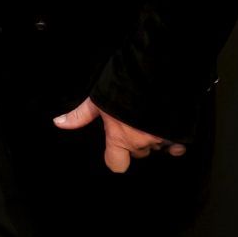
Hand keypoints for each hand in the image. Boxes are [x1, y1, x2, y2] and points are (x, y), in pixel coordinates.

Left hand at [54, 98, 185, 173]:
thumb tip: (59, 123)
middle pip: (137, 153)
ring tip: (148, 119)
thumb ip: (80, 115)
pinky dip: (173, 141)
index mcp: (119, 137)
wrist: (157, 72)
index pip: (116, 164)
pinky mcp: (178, 133)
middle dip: (135, 142)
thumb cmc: (124, 85)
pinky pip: (177, 147)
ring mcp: (161, 138)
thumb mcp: (98, 99)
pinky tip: (167, 128)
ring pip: (155, 147)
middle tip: (132, 123)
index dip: (116, 158)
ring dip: (152, 138)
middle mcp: (141, 141)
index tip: (116, 149)